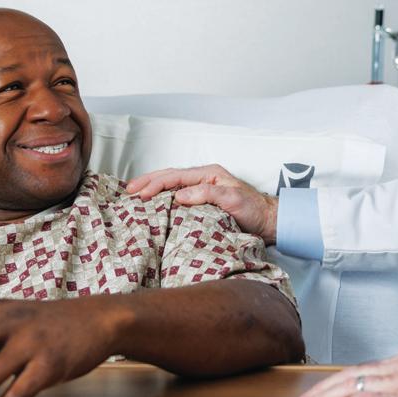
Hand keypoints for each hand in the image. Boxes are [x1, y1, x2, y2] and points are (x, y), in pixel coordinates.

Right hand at [126, 164, 278, 244]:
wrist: (269, 222)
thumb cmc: (254, 210)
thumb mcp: (232, 200)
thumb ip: (207, 195)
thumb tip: (179, 196)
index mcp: (209, 174)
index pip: (176, 176)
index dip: (156, 184)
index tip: (140, 194)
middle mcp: (204, 180)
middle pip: (170, 177)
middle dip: (148, 182)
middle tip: (128, 191)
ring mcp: (203, 190)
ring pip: (172, 186)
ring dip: (153, 189)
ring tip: (135, 195)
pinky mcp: (203, 203)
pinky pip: (178, 198)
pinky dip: (163, 200)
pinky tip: (154, 206)